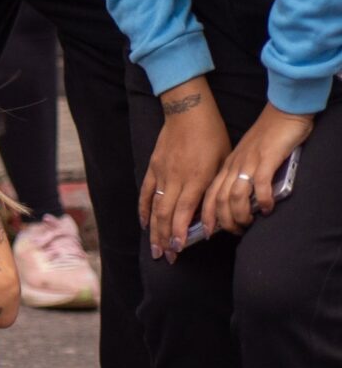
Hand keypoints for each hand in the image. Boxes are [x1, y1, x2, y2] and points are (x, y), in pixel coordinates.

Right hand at [144, 78, 227, 259]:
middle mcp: (175, 178)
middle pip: (165, 214)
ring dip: (153, 229)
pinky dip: (144, 208)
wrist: (188, 111)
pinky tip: (144, 222)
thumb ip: (216, 188)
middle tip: (165, 257)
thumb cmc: (213, 136)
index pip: (183, 212)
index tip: (177, 250)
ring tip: (153, 247)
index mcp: (195, 179)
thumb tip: (216, 213)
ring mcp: (161, 172)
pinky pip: (146, 191)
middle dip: (164, 237)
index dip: (178, 232)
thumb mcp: (223, 163)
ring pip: (154, 206)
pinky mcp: (154, 165)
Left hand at [205, 105, 311, 236]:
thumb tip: (240, 202)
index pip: (209, 194)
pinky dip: (262, 199)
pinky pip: (259, 183)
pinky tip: (267, 209)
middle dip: (222, 220)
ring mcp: (248, 162)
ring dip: (240, 214)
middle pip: (219, 199)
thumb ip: (240, 177)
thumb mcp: (246, 159)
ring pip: (235, 195)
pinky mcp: (265, 159)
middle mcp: (233, 166)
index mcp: (226, 167)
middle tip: (233, 232)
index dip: (207, 215)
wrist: (281, 115)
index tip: (206, 232)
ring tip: (248, 224)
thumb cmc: (265, 139)